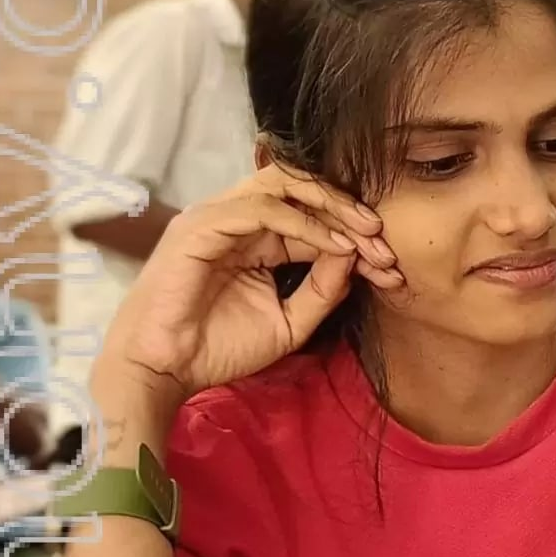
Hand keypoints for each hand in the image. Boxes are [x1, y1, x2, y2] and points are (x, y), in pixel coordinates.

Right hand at [98, 162, 403, 404]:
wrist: (165, 369)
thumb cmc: (217, 349)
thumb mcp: (289, 323)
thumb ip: (323, 290)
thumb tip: (357, 254)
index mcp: (256, 239)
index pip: (311, 217)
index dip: (354, 235)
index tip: (390, 265)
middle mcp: (237, 220)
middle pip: (301, 190)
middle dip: (348, 210)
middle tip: (384, 239)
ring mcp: (218, 217)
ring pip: (285, 186)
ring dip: (332, 208)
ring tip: (367, 236)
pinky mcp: (203, 225)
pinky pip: (263, 210)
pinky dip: (305, 225)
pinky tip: (334, 245)